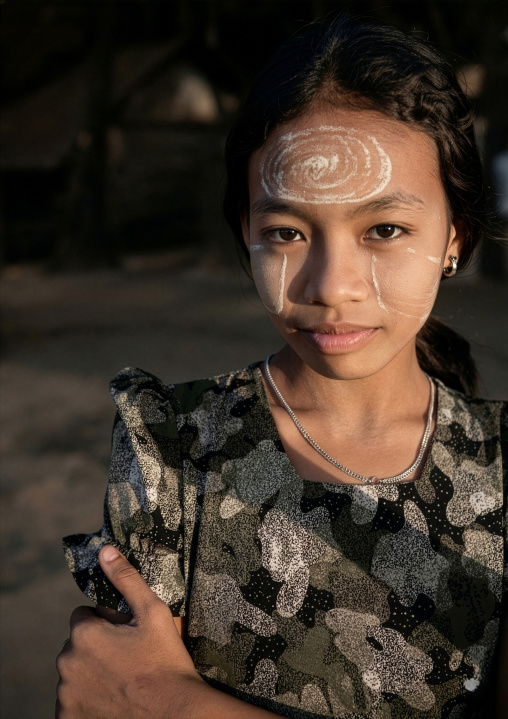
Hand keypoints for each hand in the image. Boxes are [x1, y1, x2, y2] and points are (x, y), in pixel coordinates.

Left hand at [56, 545, 204, 718]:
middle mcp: (67, 663)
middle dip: (96, 649)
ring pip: (75, 674)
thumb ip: (126, 579)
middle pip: (77, 646)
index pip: (82, 617)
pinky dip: (87, 700)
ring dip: (91, 674)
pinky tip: (113, 700)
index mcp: (84, 634)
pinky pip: (72, 703)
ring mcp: (66, 696)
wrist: (174, 714)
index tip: (126, 636)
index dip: (105, 623)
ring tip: (123, 682)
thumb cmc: (165, 662)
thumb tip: (105, 551)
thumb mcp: (152, 612)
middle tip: (127, 660)